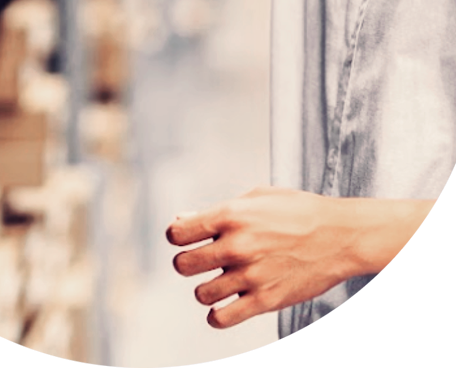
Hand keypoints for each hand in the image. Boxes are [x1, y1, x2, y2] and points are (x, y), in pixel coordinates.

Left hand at [166, 186, 434, 328]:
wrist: (339, 235)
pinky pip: (222, 318)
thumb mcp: (256, 198)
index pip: (179, 233)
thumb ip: (218, 211)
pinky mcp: (265, 300)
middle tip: (199, 260)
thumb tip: (184, 221)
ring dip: (205, 288)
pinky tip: (224, 304)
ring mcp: (250, 275)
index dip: (177, 236)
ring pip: (201, 293)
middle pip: (184, 265)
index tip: (184, 238)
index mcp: (232, 215)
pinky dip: (217, 315)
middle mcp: (237, 245)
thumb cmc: (298, 211)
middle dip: (187, 263)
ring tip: (219, 280)